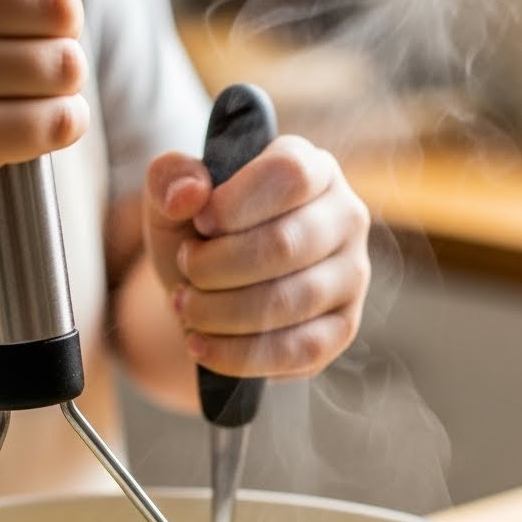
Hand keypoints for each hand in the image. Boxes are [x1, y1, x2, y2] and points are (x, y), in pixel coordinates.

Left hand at [144, 133, 370, 378]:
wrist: (209, 291)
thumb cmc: (198, 233)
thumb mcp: (172, 197)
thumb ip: (170, 178)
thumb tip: (190, 194)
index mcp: (310, 167)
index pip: (290, 175)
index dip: (236, 203)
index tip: (200, 223)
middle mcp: (345, 216)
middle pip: (287, 244)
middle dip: (217, 266)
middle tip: (185, 271)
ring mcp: (351, 274)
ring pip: (291, 301)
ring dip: (221, 312)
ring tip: (185, 307)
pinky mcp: (343, 327)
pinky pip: (297, 349)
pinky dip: (238, 354)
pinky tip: (200, 344)